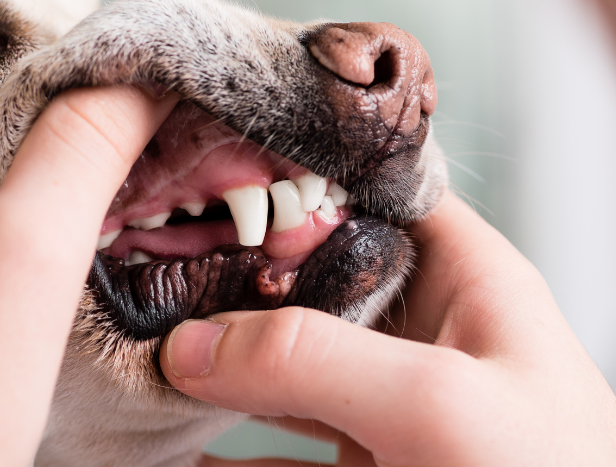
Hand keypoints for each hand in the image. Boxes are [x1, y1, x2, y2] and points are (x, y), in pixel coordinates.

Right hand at [159, 192, 615, 465]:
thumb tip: (194, 345)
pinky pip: (286, 446)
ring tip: (147, 349)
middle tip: (152, 271)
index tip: (209, 179)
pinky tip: (182, 447)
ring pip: (293, 361)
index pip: (374, 191)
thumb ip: (316, 360)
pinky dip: (232, 448)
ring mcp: (398, 401)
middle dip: (237, 276)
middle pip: (315, 277)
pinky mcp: (375, 462)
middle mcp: (430, 329)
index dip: (298, 177)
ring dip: (224, 361)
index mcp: (469, 277)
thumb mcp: (437, 404)